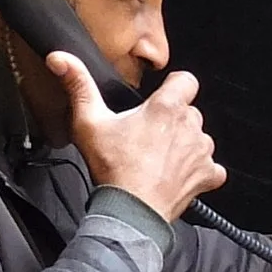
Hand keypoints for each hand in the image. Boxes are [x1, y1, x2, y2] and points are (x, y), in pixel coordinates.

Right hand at [54, 55, 227, 220]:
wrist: (131, 211)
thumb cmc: (113, 169)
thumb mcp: (88, 123)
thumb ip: (78, 86)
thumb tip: (60, 59)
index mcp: (166, 107)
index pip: (186, 79)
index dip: (174, 85)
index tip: (161, 98)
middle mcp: (190, 125)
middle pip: (189, 111)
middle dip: (173, 119)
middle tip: (148, 135)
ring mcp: (201, 151)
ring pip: (200, 138)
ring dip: (185, 144)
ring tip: (159, 157)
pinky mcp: (206, 175)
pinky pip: (211, 167)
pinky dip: (199, 170)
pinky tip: (179, 174)